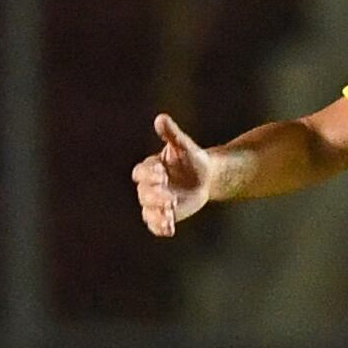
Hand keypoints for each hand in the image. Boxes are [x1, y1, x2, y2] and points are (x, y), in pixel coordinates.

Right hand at [132, 113, 215, 236]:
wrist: (205, 177)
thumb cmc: (192, 159)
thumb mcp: (183, 145)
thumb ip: (171, 134)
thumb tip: (161, 118)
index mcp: (150, 169)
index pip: (142, 173)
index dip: (149, 174)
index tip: (162, 173)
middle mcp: (149, 187)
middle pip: (144, 194)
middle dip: (156, 197)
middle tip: (171, 198)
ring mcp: (156, 203)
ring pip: (148, 212)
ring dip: (157, 215)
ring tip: (169, 216)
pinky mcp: (164, 215)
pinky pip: (156, 224)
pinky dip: (160, 228)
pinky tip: (170, 229)